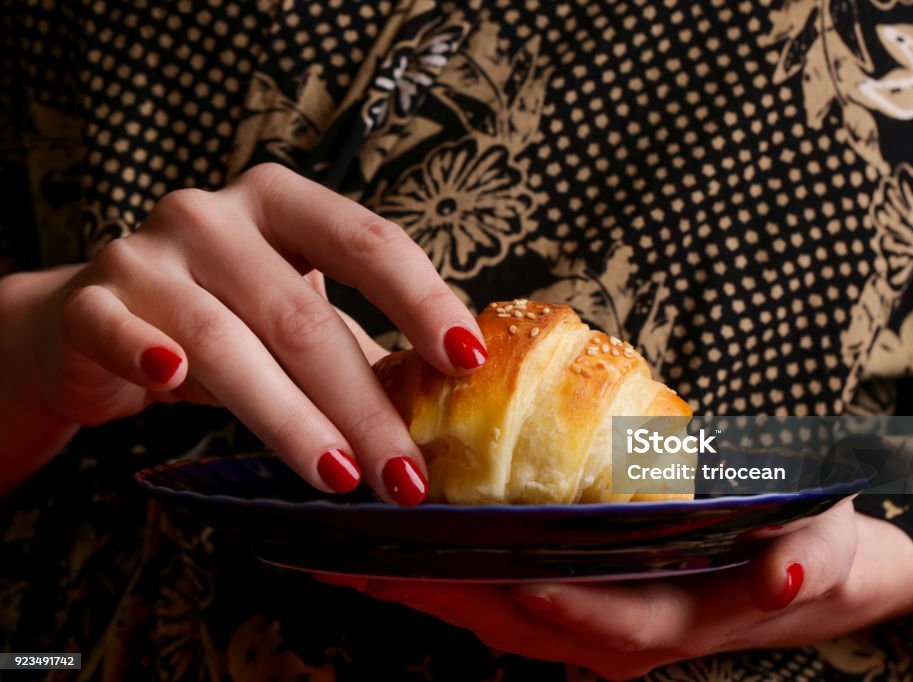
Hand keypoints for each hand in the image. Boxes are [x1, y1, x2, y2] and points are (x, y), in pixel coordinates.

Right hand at [0, 163, 487, 497]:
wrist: (95, 323)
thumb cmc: (219, 316)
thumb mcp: (291, 314)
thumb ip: (352, 340)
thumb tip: (443, 400)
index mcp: (282, 204)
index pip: (368, 242)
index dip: (422, 301)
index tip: (468, 362)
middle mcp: (214, 216)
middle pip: (303, 315)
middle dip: (364, 405)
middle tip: (406, 475)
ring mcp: (146, 255)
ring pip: (227, 341)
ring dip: (290, 418)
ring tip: (340, 476)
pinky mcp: (92, 303)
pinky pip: (119, 331)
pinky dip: (148, 355)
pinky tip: (174, 384)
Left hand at [324, 501, 912, 679]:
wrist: (805, 572)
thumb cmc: (806, 552)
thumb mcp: (822, 552)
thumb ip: (804, 567)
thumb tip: (784, 576)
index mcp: (660, 624)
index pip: (581, 614)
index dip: (524, 593)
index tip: (461, 560)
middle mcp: (608, 636)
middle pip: (502, 616)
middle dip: (426, 590)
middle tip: (346, 552)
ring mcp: (582, 624)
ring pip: (484, 612)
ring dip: (415, 585)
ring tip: (342, 550)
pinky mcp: (570, 604)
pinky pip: (491, 596)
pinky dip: (439, 575)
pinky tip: (395, 547)